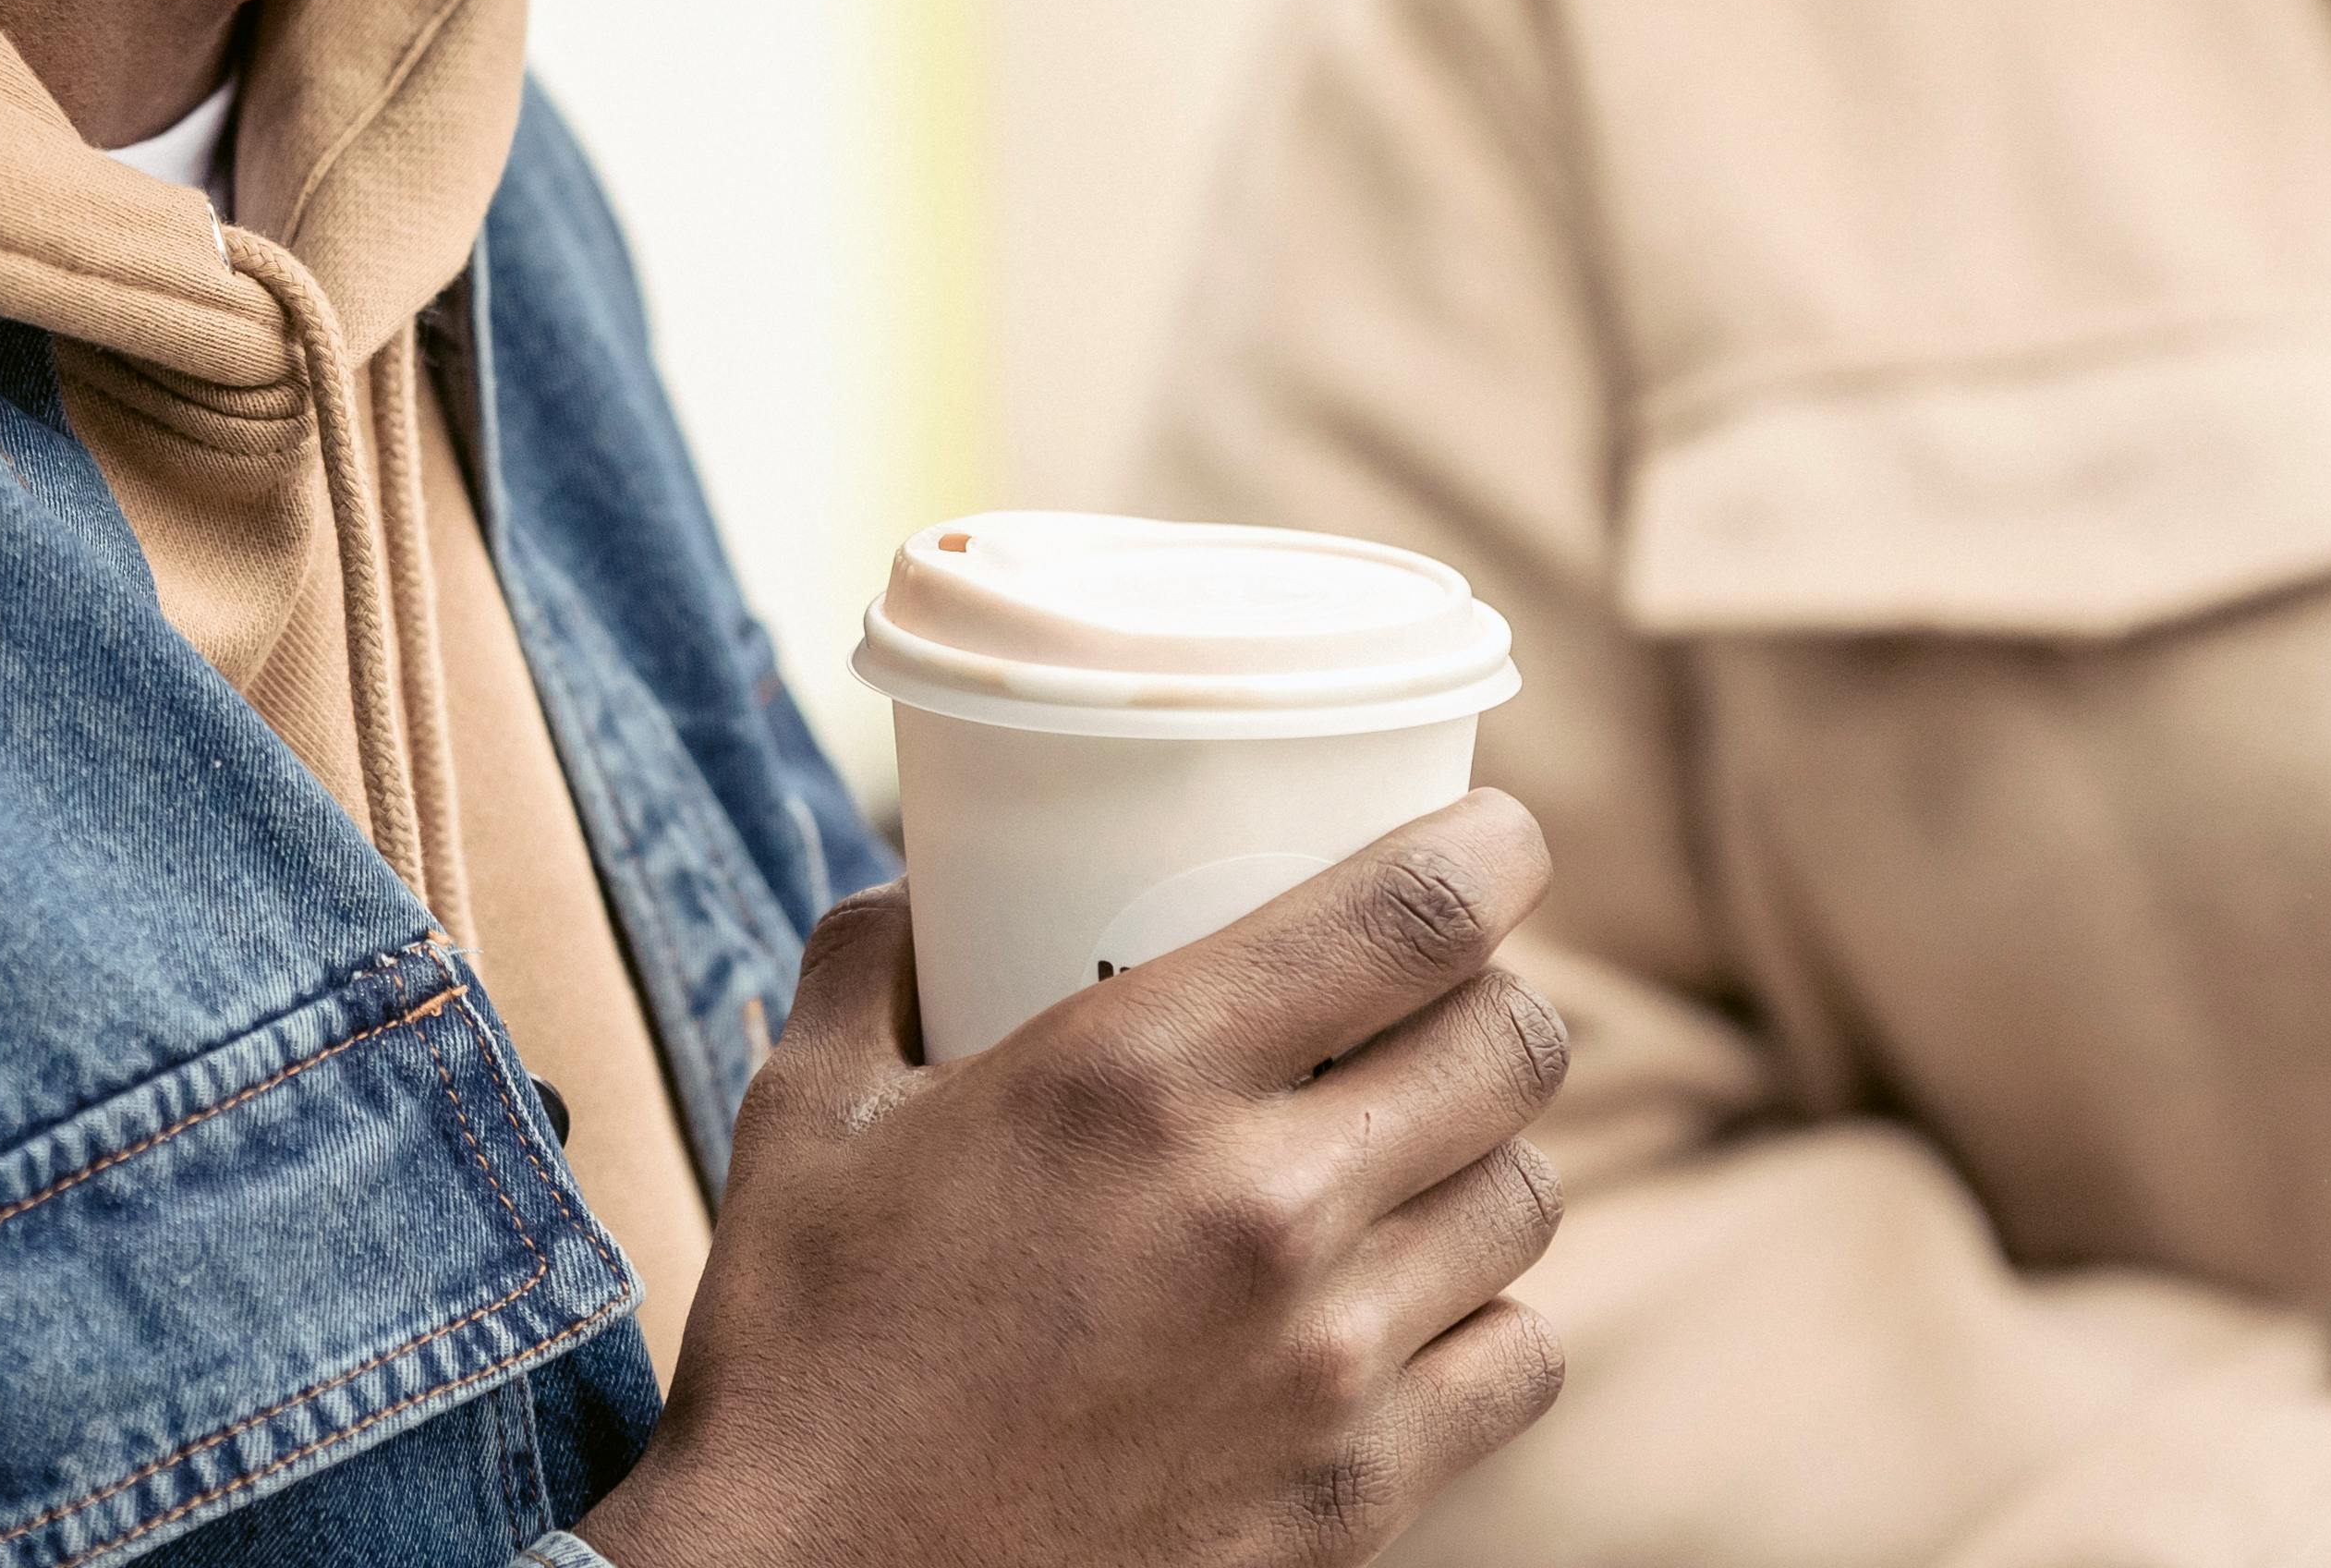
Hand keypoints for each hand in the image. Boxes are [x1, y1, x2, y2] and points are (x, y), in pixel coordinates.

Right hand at [581, 789, 1569, 1567]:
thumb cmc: (804, 1349)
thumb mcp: (807, 1115)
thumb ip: (868, 965)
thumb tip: (914, 888)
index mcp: (1137, 1074)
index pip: (1413, 915)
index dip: (1490, 851)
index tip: (1494, 839)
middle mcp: (1264, 1203)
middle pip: (1512, 1046)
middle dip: (1492, 998)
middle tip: (1435, 1000)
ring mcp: (1328, 1360)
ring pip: (1526, 1198)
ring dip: (1481, 1153)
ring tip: (1411, 1152)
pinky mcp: (1360, 1492)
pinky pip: (1518, 1359)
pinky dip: (1485, 1315)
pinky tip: (1411, 1302)